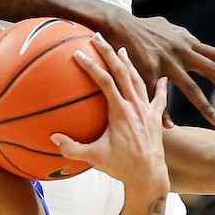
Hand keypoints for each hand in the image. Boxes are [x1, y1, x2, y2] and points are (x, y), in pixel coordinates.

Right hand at [52, 39, 168, 197]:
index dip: (91, 66)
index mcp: (120, 112)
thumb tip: (53, 138)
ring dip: (130, 63)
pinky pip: (159, 98)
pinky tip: (162, 77)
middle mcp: (135, 106)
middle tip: (98, 37)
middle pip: (122, 72)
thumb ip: (72, 148)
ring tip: (122, 49)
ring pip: (139, 80)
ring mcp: (147, 111)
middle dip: (109, 53)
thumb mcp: (94, 158)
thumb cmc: (121, 167)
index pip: (104, 81)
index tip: (78, 53)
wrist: (149, 177)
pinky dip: (160, 86)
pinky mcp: (156, 118)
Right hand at [101, 9, 214, 126]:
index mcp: (188, 43)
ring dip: (206, 106)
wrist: (119, 25)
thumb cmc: (143, 27)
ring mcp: (167, 62)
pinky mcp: (150, 71)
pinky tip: (170, 126)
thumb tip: (190, 38)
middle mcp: (182, 52)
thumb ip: (181, 35)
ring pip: (192, 88)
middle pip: (212, 71)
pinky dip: (165, 113)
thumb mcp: (167, 27)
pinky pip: (160, 96)